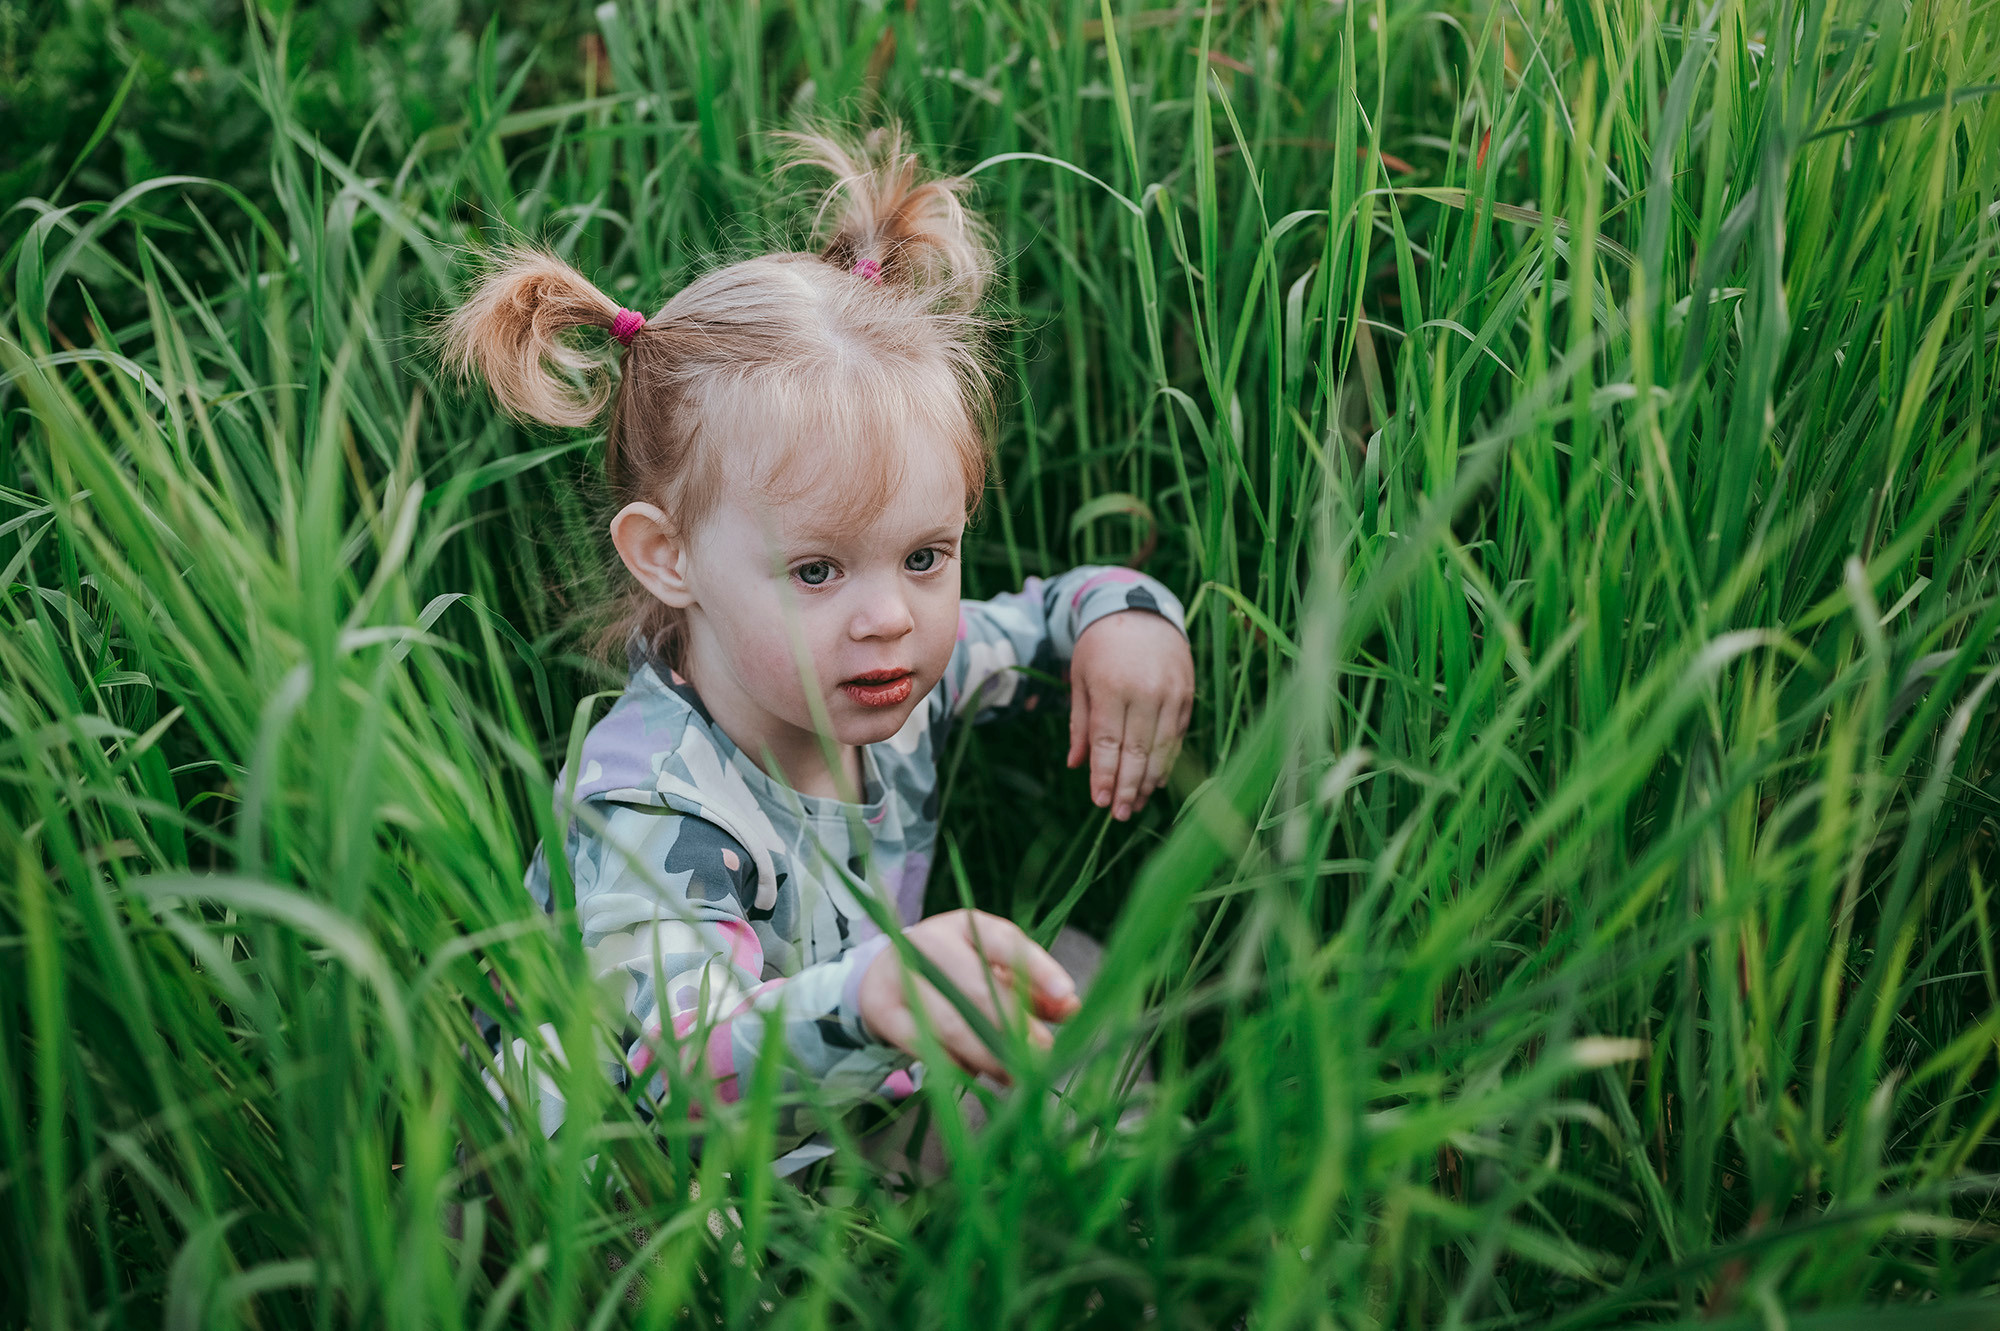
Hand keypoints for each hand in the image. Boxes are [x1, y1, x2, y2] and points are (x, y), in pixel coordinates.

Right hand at [857, 909, 1080, 1084]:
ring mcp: (901, 975)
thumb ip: (1034, 989)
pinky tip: (973, 1075)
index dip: (1038, 968)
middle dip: (1013, 1027)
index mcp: (966, 925)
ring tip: (1014, 1075)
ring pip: (950, 1022)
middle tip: (1041, 1056)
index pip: (1005, 942)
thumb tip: (1072, 1006)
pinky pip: (922, 1045)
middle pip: (976, 988)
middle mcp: (930, 943)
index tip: (1067, 994)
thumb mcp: (994, 970)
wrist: (882, 974)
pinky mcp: (883, 1010)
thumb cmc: (955, 972)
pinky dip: (951, 1065)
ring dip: (986, 1054)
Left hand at [1067, 611, 1194, 819]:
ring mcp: (1170, 693)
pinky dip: (1167, 761)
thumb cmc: (1100, 647)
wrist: (1140, 610)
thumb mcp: (1080, 678)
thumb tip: (1076, 765)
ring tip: (1135, 804)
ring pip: (1162, 748)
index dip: (1104, 775)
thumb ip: (1080, 723)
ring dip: (1149, 780)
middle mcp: (1144, 691)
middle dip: (1127, 786)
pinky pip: (1177, 736)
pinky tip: (1155, 780)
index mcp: (1112, 686)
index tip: (1098, 801)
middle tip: (1118, 814)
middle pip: (1137, 751)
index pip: (1108, 742)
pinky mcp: (1187, 694)